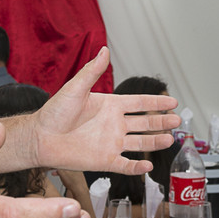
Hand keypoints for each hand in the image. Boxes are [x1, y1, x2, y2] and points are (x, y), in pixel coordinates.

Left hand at [29, 48, 178, 174]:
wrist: (40, 137)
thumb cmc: (54, 113)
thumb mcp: (75, 88)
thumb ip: (93, 71)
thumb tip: (104, 50)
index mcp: (110, 106)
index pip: (139, 104)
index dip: (156, 102)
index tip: (172, 101)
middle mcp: (113, 125)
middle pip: (145, 123)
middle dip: (161, 122)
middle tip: (177, 120)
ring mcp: (110, 143)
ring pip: (140, 143)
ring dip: (155, 142)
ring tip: (170, 139)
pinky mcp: (104, 160)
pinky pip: (125, 165)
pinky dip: (137, 167)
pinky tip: (148, 164)